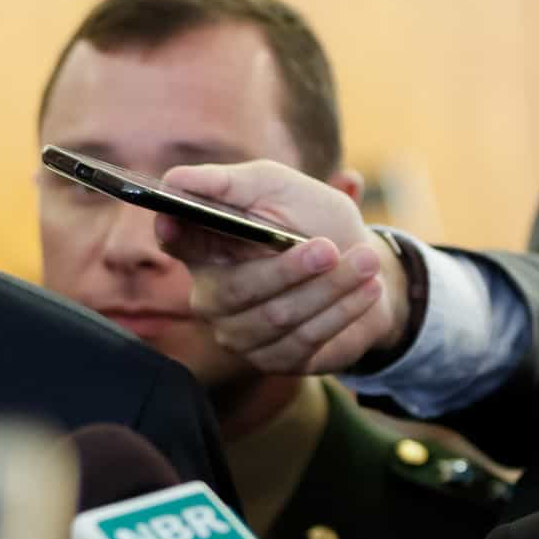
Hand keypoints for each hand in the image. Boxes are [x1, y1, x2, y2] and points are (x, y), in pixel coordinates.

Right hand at [155, 161, 406, 373]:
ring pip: (277, 316)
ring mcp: (238, 332)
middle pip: (237, 289)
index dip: (172, 231)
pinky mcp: (273, 359)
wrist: (366, 268)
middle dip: (288, 269)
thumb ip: (229, 183)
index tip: (174, 218)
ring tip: (367, 263)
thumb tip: (177, 179)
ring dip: (329, 288)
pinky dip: (341, 312)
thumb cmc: (312, 221)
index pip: (176, 240)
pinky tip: (367, 291)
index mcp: (205, 247)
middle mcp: (212, 294)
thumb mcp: (278, 188)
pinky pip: (303, 341)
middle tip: (329, 249)